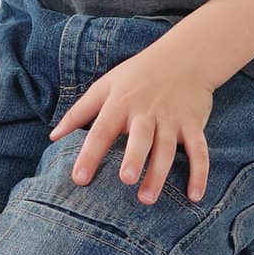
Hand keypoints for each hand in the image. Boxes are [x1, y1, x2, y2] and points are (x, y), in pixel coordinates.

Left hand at [48, 38, 214, 205]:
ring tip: (147, 198)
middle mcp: (146, 111)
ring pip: (167, 148)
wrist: (184, 57)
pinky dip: (200, 173)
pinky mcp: (194, 124)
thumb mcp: (104, 86)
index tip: (79, 179)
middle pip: (140, 137)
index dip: (90, 154)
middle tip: (126, 180)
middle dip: (134, 158)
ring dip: (159, 173)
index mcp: (120, 102)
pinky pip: (199, 150)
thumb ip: (79, 112)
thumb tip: (53, 136)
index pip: (102, 130)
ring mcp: (172, 118)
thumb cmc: (137, 75)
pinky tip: (195, 196)